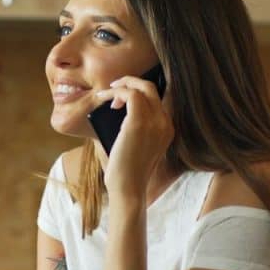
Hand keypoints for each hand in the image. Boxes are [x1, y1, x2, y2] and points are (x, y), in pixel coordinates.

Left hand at [96, 76, 173, 198]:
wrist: (128, 187)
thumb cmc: (127, 168)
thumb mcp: (136, 142)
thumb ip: (134, 124)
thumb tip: (118, 104)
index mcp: (167, 128)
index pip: (158, 98)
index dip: (139, 90)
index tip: (123, 96)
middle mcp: (165, 123)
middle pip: (151, 87)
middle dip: (131, 81)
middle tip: (114, 87)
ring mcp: (155, 122)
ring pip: (141, 87)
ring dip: (121, 86)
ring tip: (107, 95)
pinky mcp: (138, 123)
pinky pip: (129, 94)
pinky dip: (114, 92)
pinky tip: (103, 98)